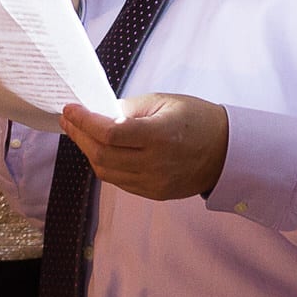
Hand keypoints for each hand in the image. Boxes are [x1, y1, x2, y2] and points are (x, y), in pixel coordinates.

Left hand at [59, 94, 229, 200]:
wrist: (227, 151)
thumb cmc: (197, 119)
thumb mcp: (164, 102)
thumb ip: (128, 108)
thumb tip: (97, 112)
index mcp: (159, 136)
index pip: (109, 133)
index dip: (84, 122)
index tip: (70, 109)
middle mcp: (155, 164)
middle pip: (101, 155)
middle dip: (79, 136)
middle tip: (68, 120)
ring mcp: (154, 183)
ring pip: (106, 172)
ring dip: (88, 152)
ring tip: (79, 134)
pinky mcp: (154, 194)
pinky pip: (119, 181)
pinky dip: (104, 165)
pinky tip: (98, 150)